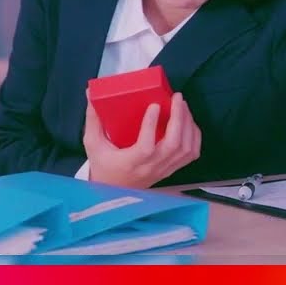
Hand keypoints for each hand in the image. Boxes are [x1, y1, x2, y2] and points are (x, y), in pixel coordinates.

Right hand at [83, 91, 201, 188]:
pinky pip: (191, 154)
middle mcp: (150, 168)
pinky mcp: (171, 170)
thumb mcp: (93, 144)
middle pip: (173, 145)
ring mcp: (164, 170)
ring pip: (185, 148)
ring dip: (188, 125)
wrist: (113, 191)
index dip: (151, 126)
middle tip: (176, 98)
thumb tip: (91, 94)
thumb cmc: (103, 165)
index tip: (155, 105)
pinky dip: (194, 136)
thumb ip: (93, 119)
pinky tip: (189, 122)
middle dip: (178, 118)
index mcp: (130, 163)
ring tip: (182, 106)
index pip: (146, 147)